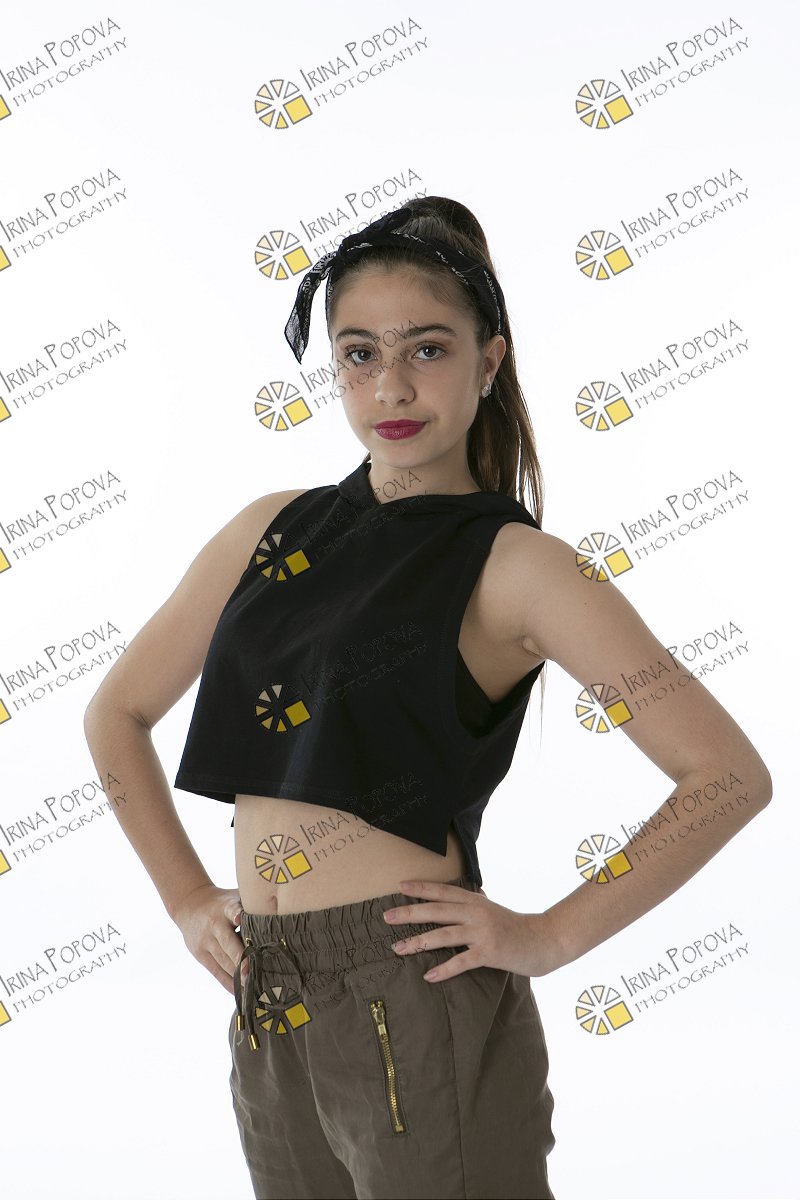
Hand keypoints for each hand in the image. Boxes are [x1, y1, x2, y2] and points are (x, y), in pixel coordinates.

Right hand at [171, 883, 247, 995]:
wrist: (190, 904)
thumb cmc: (223, 902)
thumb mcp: (234, 896)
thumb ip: (252, 904)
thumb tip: (281, 910)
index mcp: (225, 907)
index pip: (232, 909)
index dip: (237, 913)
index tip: (240, 918)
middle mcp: (215, 924)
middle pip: (228, 943)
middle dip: (241, 958)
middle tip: (254, 972)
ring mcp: (206, 941)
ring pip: (223, 961)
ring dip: (238, 975)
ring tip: (253, 987)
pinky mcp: (200, 954)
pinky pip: (216, 971)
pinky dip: (228, 983)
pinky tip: (239, 992)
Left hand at [382, 879, 563, 981]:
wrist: (543, 940)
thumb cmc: (515, 926)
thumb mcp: (492, 909)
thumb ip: (474, 904)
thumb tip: (457, 897)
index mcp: (475, 901)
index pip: (443, 891)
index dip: (421, 888)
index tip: (399, 886)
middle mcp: (476, 913)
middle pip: (436, 910)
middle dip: (409, 913)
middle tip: (387, 917)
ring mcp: (482, 932)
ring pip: (443, 935)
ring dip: (418, 942)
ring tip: (398, 949)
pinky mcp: (489, 953)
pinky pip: (461, 962)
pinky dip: (443, 969)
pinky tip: (428, 975)